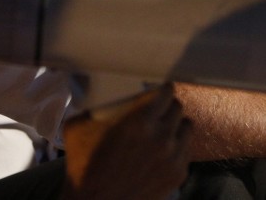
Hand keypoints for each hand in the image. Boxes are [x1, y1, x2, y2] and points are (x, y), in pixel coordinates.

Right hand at [66, 85, 191, 199]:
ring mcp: (173, 157)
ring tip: (164, 131)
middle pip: (178, 108)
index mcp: (140, 120)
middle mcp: (162, 136)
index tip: (160, 91)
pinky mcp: (177, 175)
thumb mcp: (78, 127)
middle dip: (168, 107)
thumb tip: (99, 96)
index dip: (163, 90)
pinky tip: (162, 152)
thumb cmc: (83, 166)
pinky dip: (177, 149)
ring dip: (176, 127)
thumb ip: (94, 108)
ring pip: (187, 128)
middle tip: (158, 112)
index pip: (166, 92)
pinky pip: (186, 152)